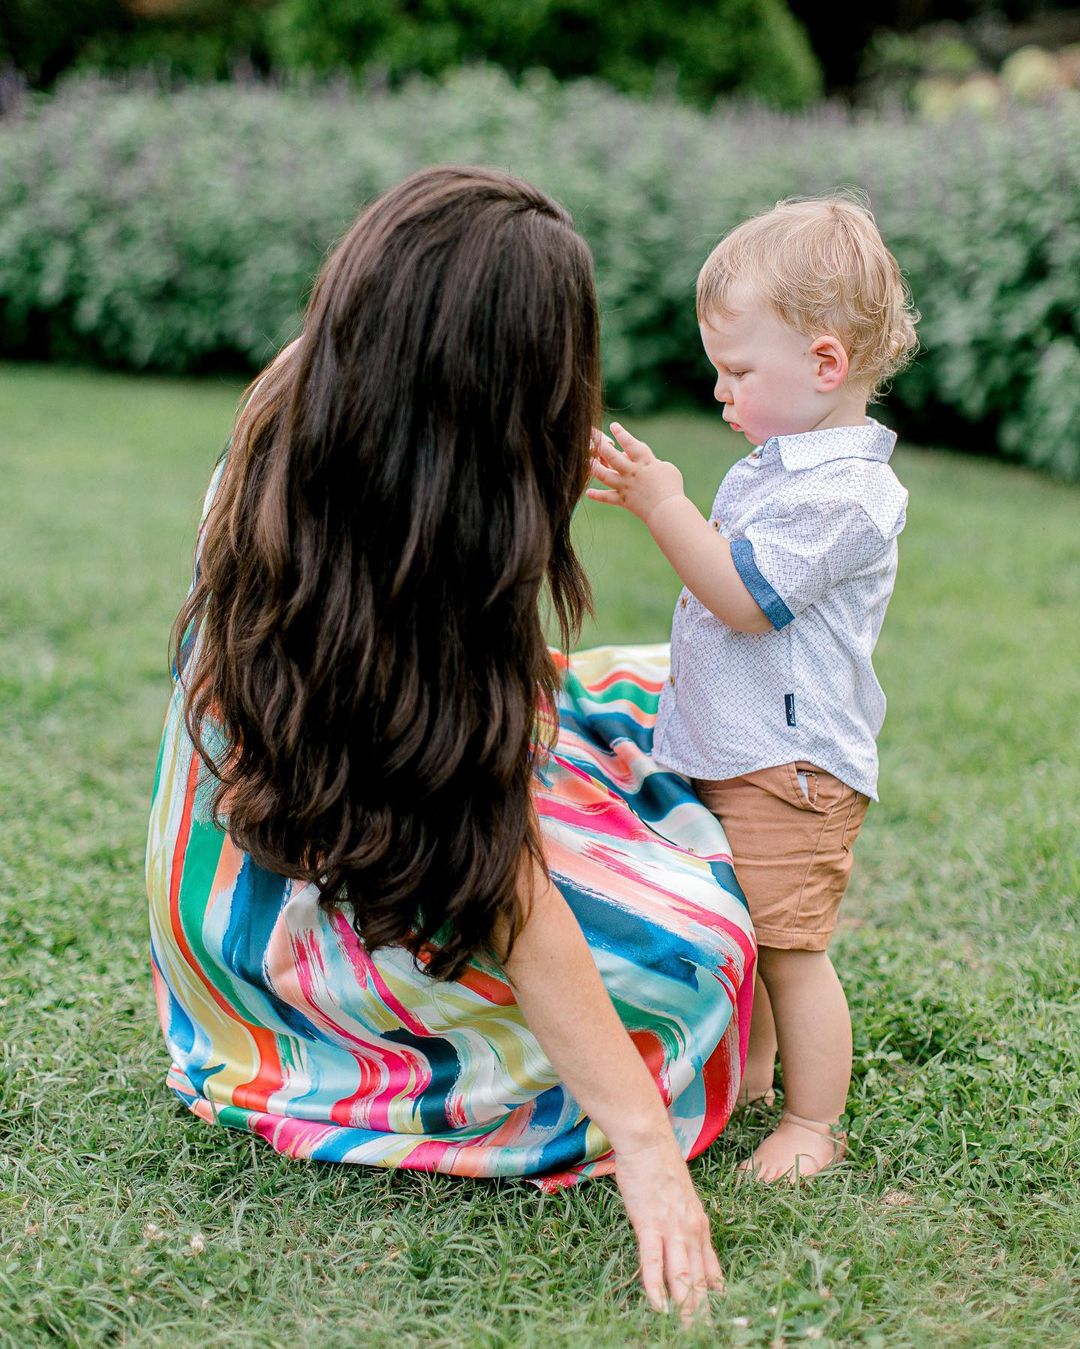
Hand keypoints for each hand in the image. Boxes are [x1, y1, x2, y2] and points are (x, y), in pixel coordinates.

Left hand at [587, 423, 685, 525]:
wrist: (667, 510)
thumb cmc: (672, 487)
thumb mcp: (667, 468)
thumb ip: (654, 462)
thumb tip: (644, 461)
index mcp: (645, 461)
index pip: (630, 444)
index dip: (621, 434)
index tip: (613, 425)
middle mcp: (631, 472)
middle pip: (611, 456)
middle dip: (600, 444)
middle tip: (591, 436)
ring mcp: (625, 486)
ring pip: (604, 475)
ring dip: (593, 467)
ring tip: (586, 460)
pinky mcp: (624, 500)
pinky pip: (607, 498)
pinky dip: (598, 495)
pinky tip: (588, 492)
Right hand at [614, 1130, 723, 1324]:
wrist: (648, 1139)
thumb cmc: (660, 1164)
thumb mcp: (680, 1197)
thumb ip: (684, 1221)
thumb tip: (681, 1239)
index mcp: (700, 1224)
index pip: (711, 1270)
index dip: (714, 1296)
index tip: (719, 1317)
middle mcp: (692, 1230)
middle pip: (698, 1280)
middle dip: (702, 1311)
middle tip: (705, 1335)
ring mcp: (672, 1228)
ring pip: (681, 1277)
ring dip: (685, 1308)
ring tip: (688, 1332)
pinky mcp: (649, 1223)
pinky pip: (654, 1262)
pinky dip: (656, 1287)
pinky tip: (658, 1307)